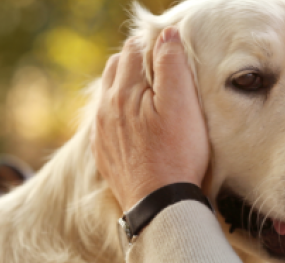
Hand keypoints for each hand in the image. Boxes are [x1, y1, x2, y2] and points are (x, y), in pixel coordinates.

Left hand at [93, 27, 208, 210]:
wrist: (160, 204)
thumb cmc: (177, 154)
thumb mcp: (183, 105)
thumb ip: (172, 64)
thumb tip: (166, 35)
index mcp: (124, 90)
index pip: (134, 50)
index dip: (154, 46)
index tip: (172, 55)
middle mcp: (106, 108)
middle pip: (117, 68)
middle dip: (138, 62)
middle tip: (164, 72)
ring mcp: (101, 132)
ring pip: (109, 93)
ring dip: (127, 86)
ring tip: (151, 95)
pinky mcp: (104, 152)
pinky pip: (106, 122)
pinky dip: (120, 113)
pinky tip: (137, 124)